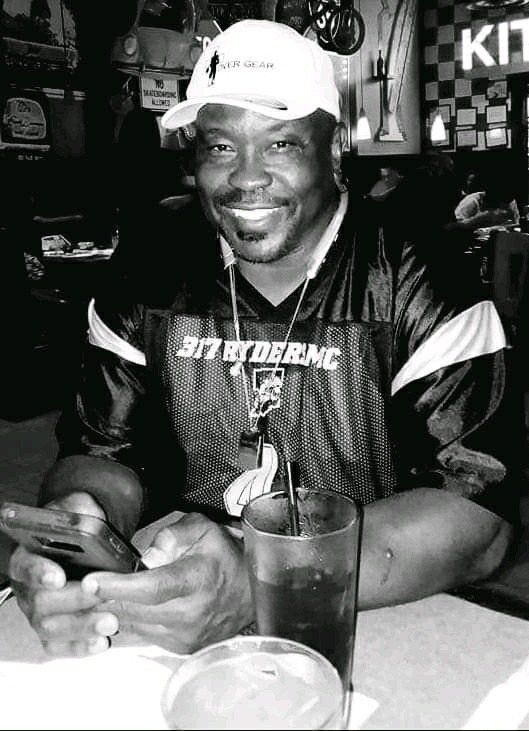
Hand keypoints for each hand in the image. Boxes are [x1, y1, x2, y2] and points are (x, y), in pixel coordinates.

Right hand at [8, 492, 119, 656]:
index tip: (57, 577)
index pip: (24, 566)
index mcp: (27, 557)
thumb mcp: (78, 509)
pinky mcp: (54, 633)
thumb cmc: (79, 526)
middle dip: (72, 600)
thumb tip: (82, 517)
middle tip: (99, 596)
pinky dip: (80, 647)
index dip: (38, 573)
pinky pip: (60, 647)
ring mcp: (38, 614)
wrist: (87, 545)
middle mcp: (28, 589)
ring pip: (50, 628)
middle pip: (39, 602)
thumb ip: (77, 510)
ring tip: (110, 621)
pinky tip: (102, 642)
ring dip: (81, 627)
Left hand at [82, 513, 253, 653]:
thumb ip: (173, 533)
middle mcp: (191, 612)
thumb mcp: (203, 529)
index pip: (151, 588)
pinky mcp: (182, 646)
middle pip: (136, 610)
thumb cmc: (224, 555)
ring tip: (100, 594)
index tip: (91, 582)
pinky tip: (124, 605)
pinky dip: (131, 620)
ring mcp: (186, 634)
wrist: (251, 591)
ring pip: (136, 625)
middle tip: (83, 585)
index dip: (118, 586)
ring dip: (115, 610)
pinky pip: (145, 634)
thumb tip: (149, 554)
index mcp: (196, 579)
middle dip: (106, 598)